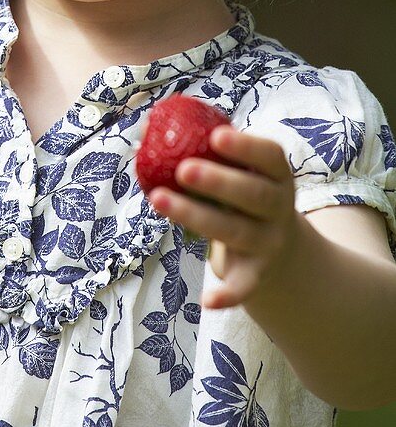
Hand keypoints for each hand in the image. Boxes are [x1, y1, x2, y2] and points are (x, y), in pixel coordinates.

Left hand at [148, 126, 301, 310]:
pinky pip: (244, 287)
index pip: (270, 156)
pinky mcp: (257, 275)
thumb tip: (144, 127)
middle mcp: (279, 208)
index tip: (215, 135)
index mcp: (277, 175)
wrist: (282, 250)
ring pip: (235, 231)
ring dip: (196, 216)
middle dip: (218, 181)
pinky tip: (207, 300)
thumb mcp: (240, 171)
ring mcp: (270, 243)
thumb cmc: (244, 195)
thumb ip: (203, 149)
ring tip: (158, 199)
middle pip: (252, 194)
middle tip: (182, 168)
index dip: (245, 146)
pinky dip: (229, 295)